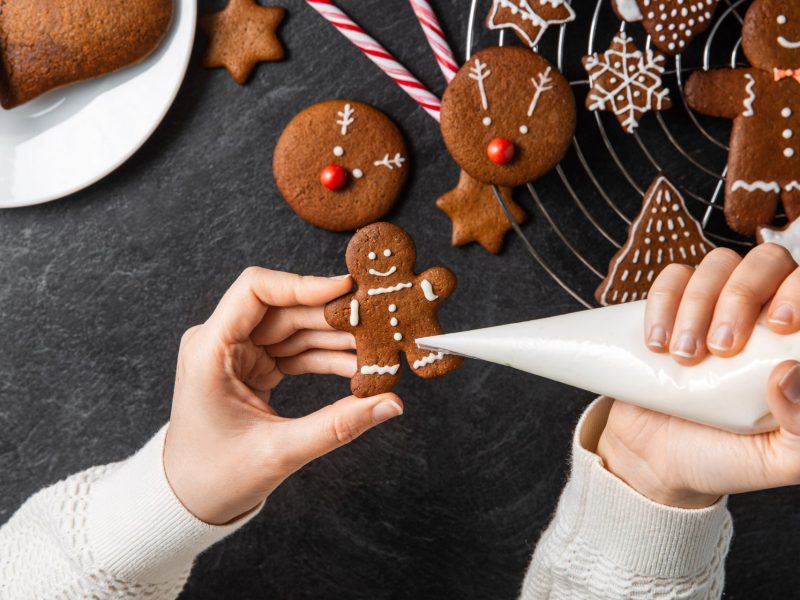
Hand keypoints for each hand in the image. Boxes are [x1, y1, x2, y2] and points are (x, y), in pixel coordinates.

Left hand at [163, 268, 402, 524]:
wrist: (188, 500)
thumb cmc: (214, 477)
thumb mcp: (279, 451)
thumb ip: (338, 425)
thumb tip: (391, 403)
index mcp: (210, 349)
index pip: (256, 290)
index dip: (302, 284)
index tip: (344, 289)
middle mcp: (220, 341)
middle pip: (284, 309)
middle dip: (331, 317)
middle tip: (376, 323)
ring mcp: (237, 353)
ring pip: (294, 328)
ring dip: (334, 338)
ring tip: (374, 348)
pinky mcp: (252, 366)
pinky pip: (294, 350)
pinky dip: (324, 357)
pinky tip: (355, 366)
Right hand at [597, 245, 799, 507]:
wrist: (656, 460)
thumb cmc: (726, 455)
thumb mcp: (777, 458)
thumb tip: (791, 372)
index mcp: (792, 342)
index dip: (798, 292)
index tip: (780, 325)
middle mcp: (761, 311)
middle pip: (766, 261)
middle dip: (742, 296)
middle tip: (721, 347)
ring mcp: (713, 303)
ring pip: (716, 264)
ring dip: (698, 304)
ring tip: (684, 356)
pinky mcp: (669, 306)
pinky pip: (670, 277)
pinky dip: (662, 303)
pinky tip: (656, 344)